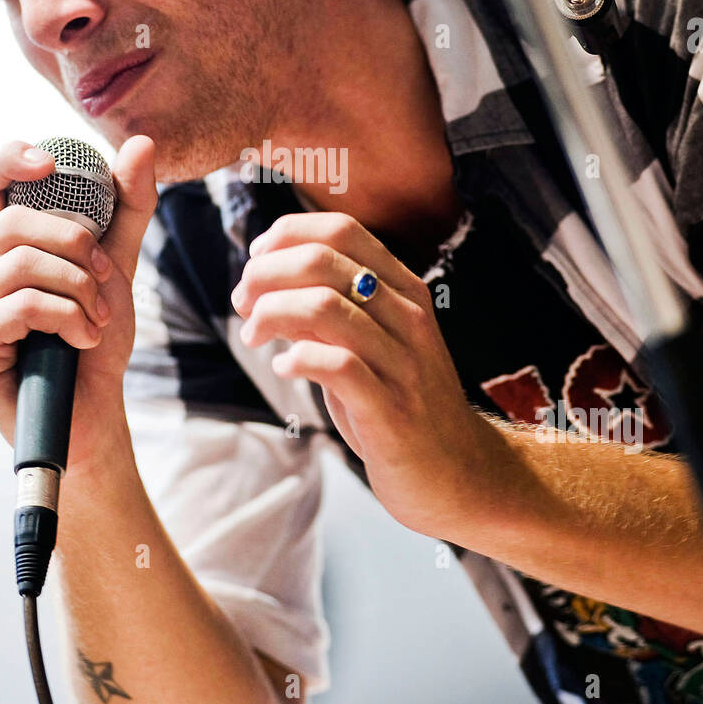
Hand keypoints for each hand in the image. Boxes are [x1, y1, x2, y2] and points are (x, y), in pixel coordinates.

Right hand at [0, 135, 156, 467]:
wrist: (93, 409)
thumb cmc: (92, 338)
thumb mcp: (116, 262)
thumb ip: (126, 206)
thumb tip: (140, 143)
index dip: (9, 157)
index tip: (51, 164)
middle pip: (12, 221)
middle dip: (75, 246)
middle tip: (104, 280)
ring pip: (21, 264)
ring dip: (78, 290)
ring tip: (96, 318)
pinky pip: (22, 305)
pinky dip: (68, 318)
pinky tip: (82, 340)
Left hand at [231, 212, 482, 535]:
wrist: (459, 473)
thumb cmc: (400, 404)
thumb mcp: (369, 345)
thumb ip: (326, 311)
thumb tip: (263, 283)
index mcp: (404, 290)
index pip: (341, 230)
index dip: (287, 235)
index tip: (256, 260)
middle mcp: (408, 317)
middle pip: (323, 261)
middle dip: (265, 275)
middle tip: (243, 302)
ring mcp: (402, 362)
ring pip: (322, 307)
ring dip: (270, 314)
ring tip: (255, 335)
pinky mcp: (390, 409)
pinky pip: (335, 365)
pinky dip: (296, 359)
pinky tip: (284, 366)